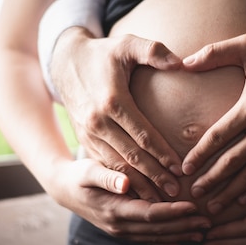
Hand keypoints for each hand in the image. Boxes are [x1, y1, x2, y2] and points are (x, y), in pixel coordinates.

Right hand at [51, 27, 184, 198]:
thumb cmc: (103, 53)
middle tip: (175, 193)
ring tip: (160, 200)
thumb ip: (154, 51)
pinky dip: (122, 181)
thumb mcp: (127, 44)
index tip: (180, 168)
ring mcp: (89, 133)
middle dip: (154, 176)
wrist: (64, 62)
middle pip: (130, 156)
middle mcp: (98, 122)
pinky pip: (105, 165)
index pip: (142, 133)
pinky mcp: (84, 140)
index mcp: (112, 101)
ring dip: (138, 185)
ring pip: (116, 166)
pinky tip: (138, 192)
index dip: (162, 152)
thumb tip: (180, 62)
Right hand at [52, 157, 211, 244]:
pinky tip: (182, 243)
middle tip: (208, 221)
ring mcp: (121, 232)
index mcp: (114, 210)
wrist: (64, 189)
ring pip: (156, 237)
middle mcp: (119, 226)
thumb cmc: (79, 174)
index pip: (150, 214)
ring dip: (180, 235)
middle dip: (184, 226)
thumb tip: (125, 184)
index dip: (173, 212)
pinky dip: (166, 241)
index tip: (192, 207)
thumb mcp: (89, 170)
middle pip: (158, 229)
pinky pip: (148, 239)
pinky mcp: (122, 231)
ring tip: (202, 232)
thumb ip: (108, 177)